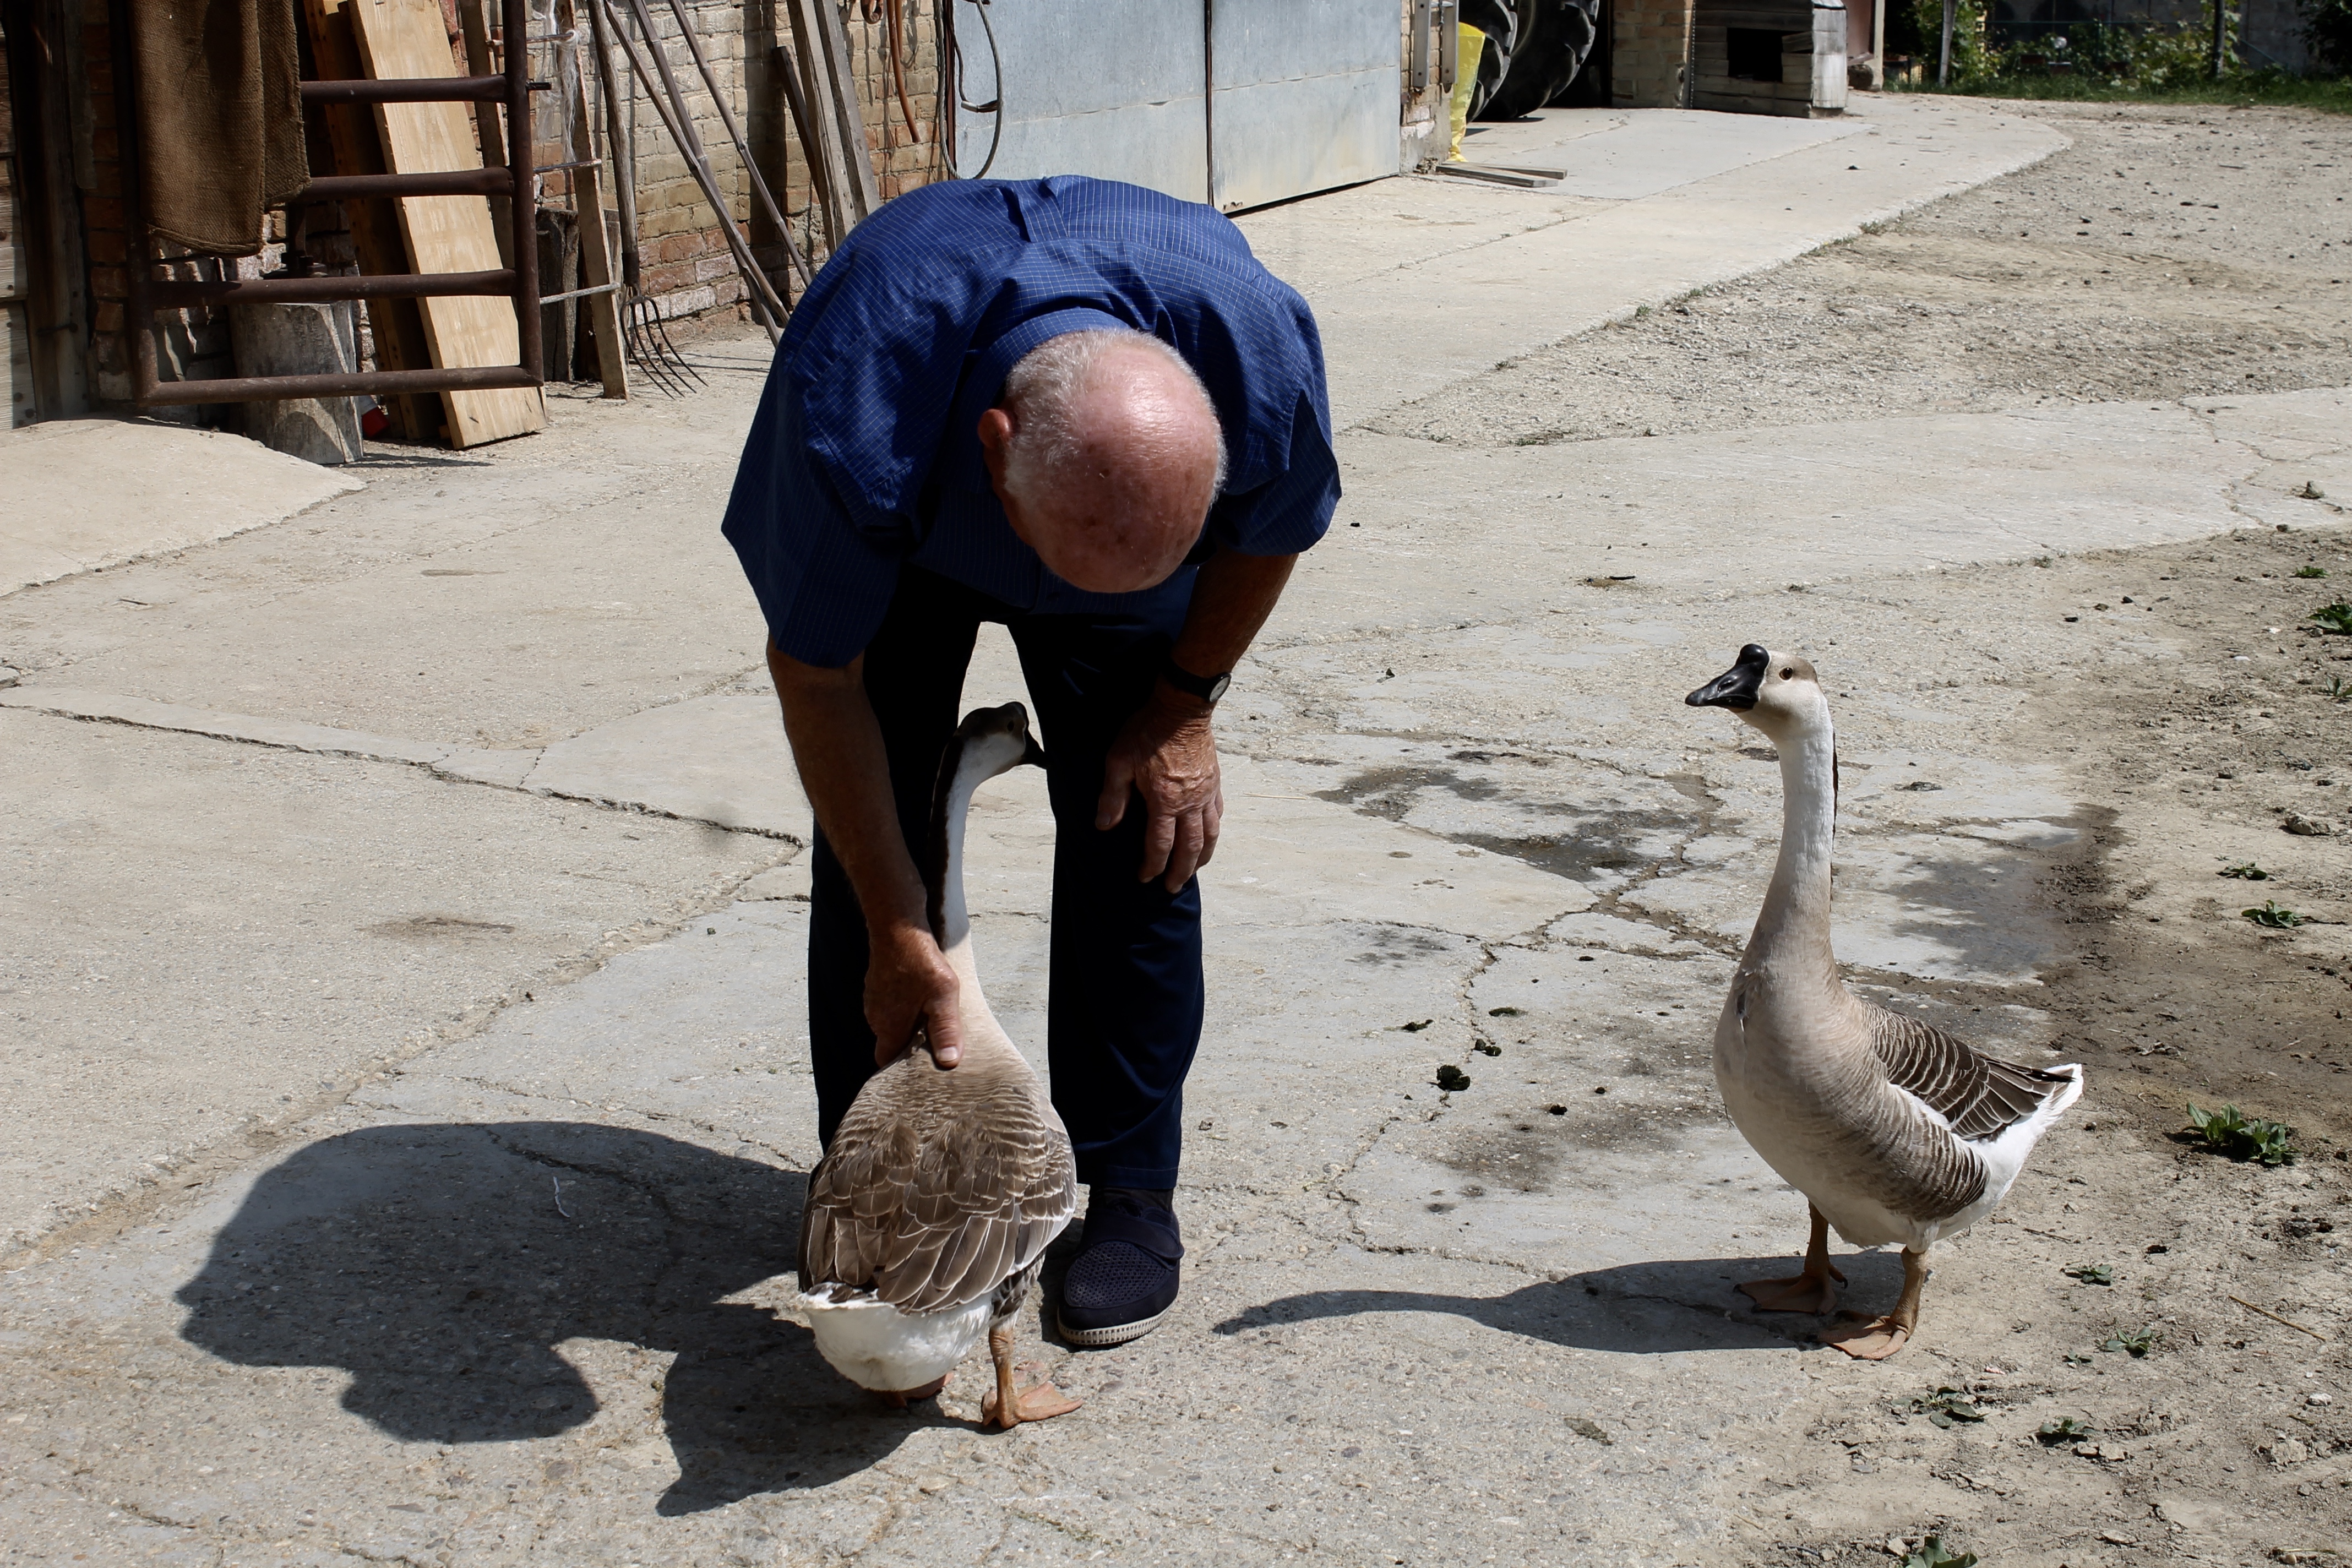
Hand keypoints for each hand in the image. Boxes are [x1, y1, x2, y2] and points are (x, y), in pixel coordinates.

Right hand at [864, 920, 963, 1069]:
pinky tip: (919, 995)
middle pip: (890, 1043)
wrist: (898, 927)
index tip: (919, 1069)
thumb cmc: (921, 962)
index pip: (886, 1062)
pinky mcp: (876, 986)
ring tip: (930, 1016)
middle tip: (933, 1041)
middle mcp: (875, 1018)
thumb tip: (949, 1062)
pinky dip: (902, 1006)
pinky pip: (889, 1005)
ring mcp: (873, 1001)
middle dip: (909, 1045)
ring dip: (908, 1023)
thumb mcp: (943, 997)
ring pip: (890, 1023)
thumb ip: (945, 1031)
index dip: (900, 1069)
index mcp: (889, 1027)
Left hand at [1095, 687, 1222, 891]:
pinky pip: (1218, 814)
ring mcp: (1206, 793)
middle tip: (1173, 887)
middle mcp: (1189, 803)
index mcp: (1165, 801)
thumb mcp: (1119, 761)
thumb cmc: (1147, 732)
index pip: (1160, 844)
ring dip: (1202, 857)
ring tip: (1195, 870)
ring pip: (1210, 834)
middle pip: (1190, 847)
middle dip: (1180, 871)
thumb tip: (1103, 826)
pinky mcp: (1214, 782)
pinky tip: (1209, 837)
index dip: (1152, 865)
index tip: (1145, 878)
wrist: (1181, 708)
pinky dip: (1214, 832)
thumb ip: (1112, 796)